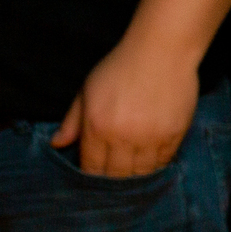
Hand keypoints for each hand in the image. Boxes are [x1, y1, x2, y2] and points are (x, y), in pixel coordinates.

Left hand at [50, 37, 199, 177]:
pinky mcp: (174, 135)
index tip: (94, 176)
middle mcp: (123, 137)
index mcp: (97, 126)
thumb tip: (57, 144)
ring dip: (136, 175)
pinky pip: (164, 161)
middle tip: (114, 178)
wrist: (161, 52)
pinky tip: (151, 159)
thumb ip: (72, 121)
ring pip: (142, 172)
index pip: (92, 167)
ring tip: (133, 171)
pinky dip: (156, 164)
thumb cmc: (120, 67)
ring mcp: (151, 138)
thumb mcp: (87, 90)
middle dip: (113, 180)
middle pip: (117, 175)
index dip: (92, 175)